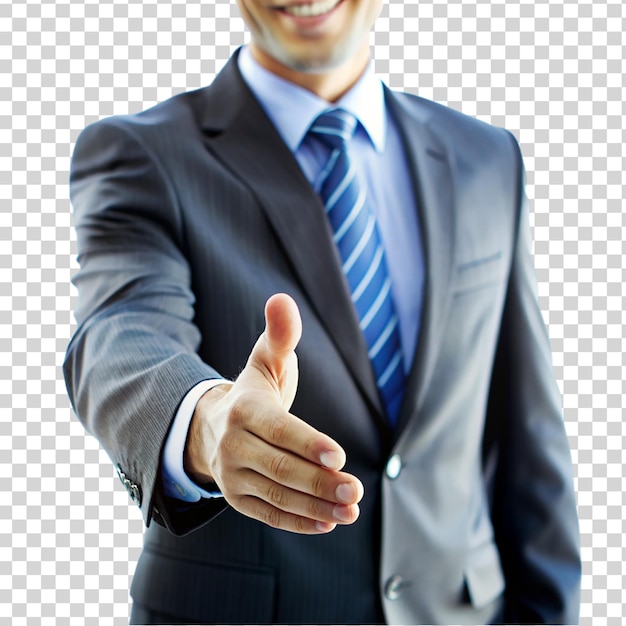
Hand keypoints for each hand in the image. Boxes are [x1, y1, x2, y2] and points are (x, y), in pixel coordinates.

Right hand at [184, 293, 363, 533]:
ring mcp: (233, 476)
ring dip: (317, 506)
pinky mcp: (238, 499)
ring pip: (278, 495)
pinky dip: (298, 522)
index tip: (339, 456)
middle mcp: (233, 446)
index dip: (308, 444)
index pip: (279, 430)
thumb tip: (282, 298)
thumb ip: (280, 334)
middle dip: (321, 482)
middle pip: (282, 468)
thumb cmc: (254, 390)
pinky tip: (328, 523)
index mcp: (244, 410)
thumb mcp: (266, 360)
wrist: (213, 427)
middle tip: (357, 490)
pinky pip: (269, 515)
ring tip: (351, 510)